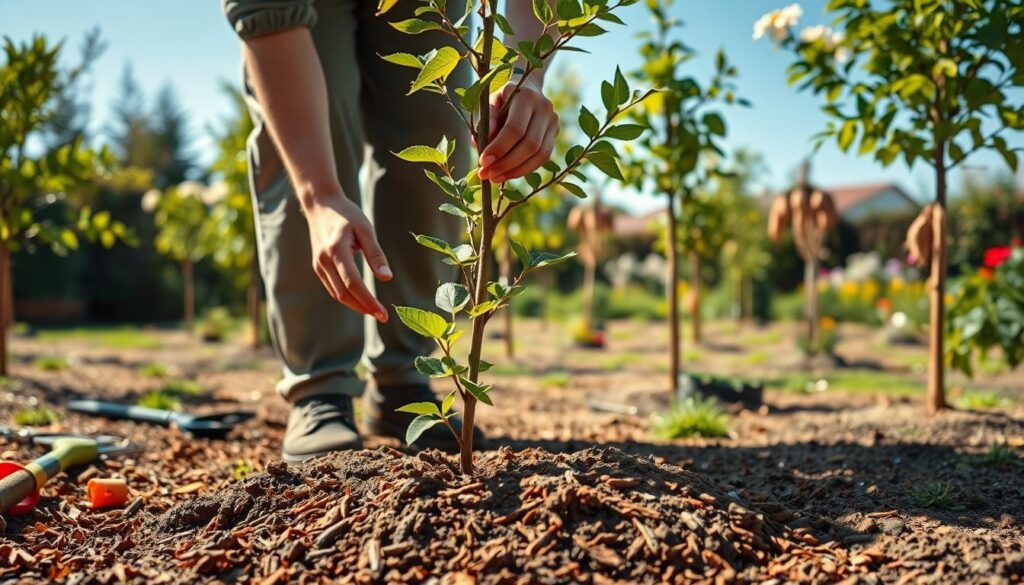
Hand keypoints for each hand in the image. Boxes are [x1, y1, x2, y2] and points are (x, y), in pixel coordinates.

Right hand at [301, 191, 391, 322]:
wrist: (320, 204)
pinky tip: (361, 300)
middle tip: (382, 316)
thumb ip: (375, 254)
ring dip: (355, 305)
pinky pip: (333, 288)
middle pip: (344, 293)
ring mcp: (318, 265)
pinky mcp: (318, 266)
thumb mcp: (366, 229)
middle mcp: (323, 260)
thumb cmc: (347, 214)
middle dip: (364, 307)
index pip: (353, 284)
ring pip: (337, 294)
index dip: (368, 301)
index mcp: (336, 250)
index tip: (383, 313)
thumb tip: (387, 278)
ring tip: (374, 311)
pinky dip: (347, 297)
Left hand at [478, 76, 558, 183]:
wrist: (527, 87)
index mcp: (526, 96)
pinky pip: (543, 158)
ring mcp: (553, 121)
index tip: (483, 162)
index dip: (499, 148)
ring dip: (516, 171)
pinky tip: (508, 174)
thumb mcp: (489, 103)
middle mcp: (544, 108)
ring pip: (539, 155)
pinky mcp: (555, 134)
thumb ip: (486, 122)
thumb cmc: (502, 98)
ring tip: (495, 178)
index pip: (515, 128)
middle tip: (487, 175)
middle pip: (530, 144)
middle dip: (506, 163)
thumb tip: (481, 146)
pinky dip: (524, 169)